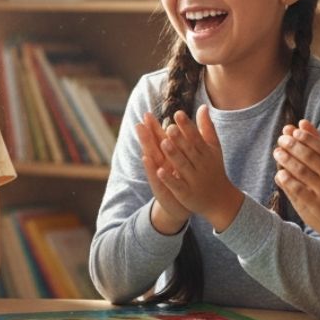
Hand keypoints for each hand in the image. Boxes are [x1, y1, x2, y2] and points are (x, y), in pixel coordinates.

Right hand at [135, 112, 191, 234]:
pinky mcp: (161, 187)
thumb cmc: (180, 181)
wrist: (181, 206)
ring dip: (146, 146)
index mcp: (167, 157)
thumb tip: (177, 126)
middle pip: (153, 147)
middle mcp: (161, 165)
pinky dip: (150, 167)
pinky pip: (156, 176)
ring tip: (141, 135)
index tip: (147, 114)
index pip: (159, 140)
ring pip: (152, 159)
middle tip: (138, 121)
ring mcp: (159, 176)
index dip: (153, 127)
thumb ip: (179, 145)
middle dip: (146, 135)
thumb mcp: (180, 162)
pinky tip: (146, 158)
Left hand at [156, 106, 242, 230]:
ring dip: (174, 155)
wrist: (221, 200)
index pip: (196, 137)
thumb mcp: (213, 149)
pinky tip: (158, 171)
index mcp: (206, 153)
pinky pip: (177, 186)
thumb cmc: (214, 169)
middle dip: (180, 139)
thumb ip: (206, 128)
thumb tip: (202, 106)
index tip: (178, 113)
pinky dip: (169, 179)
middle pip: (189, 150)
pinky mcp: (186, 194)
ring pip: (182, 166)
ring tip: (163, 143)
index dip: (187, 126)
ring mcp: (194, 180)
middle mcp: (201, 165)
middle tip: (169, 127)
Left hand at [273, 120, 319, 242]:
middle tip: (281, 138)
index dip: (307, 137)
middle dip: (293, 145)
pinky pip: (300, 191)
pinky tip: (279, 174)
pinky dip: (289, 182)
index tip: (296, 131)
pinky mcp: (319, 206)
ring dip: (287, 160)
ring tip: (276, 152)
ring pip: (302, 171)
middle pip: (309, 156)